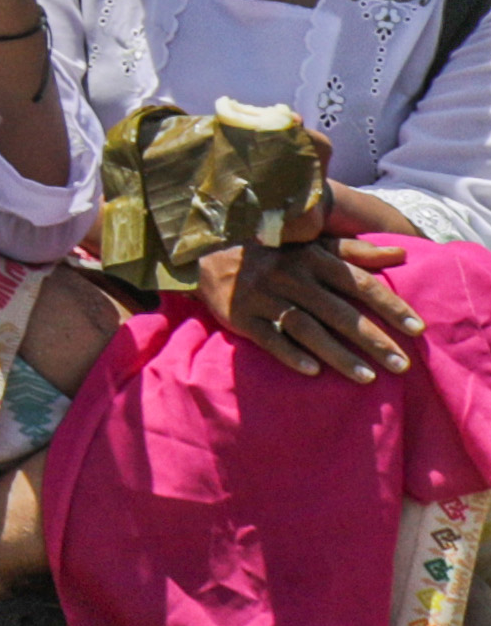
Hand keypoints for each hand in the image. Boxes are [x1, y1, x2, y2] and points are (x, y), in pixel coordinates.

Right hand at [202, 206, 429, 383]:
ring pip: (307, 328)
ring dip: (338, 355)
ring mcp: (264, 296)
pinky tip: (314, 372)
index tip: (417, 329)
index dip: (389, 305)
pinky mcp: (240, 315)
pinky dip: (291, 354)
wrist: (208, 254)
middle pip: (339, 312)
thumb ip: (356, 252)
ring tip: (368, 379)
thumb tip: (400, 255)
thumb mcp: (312, 246)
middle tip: (402, 366)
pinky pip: (269, 337)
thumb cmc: (275, 254)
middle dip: (373, 340)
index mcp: (311, 258)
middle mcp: (290, 276)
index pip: (359, 283)